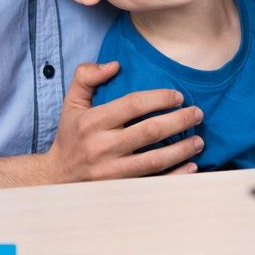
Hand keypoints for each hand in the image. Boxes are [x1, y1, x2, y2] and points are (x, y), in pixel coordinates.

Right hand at [42, 61, 203, 182]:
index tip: (179, 96)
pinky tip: (192, 168)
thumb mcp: (71, 103)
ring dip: (182, 149)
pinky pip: (153, 184)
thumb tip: (115, 64)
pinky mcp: (119, 190)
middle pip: (150, 131)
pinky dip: (175, 176)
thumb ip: (87, 76)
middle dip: (179, 121)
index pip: (133, 104)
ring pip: (155, 160)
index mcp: (93, 121)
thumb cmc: (70, 137)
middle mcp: (102, 147)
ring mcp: (111, 172)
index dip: (159, 98)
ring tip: (199, 140)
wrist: (55, 179)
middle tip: (197, 114)